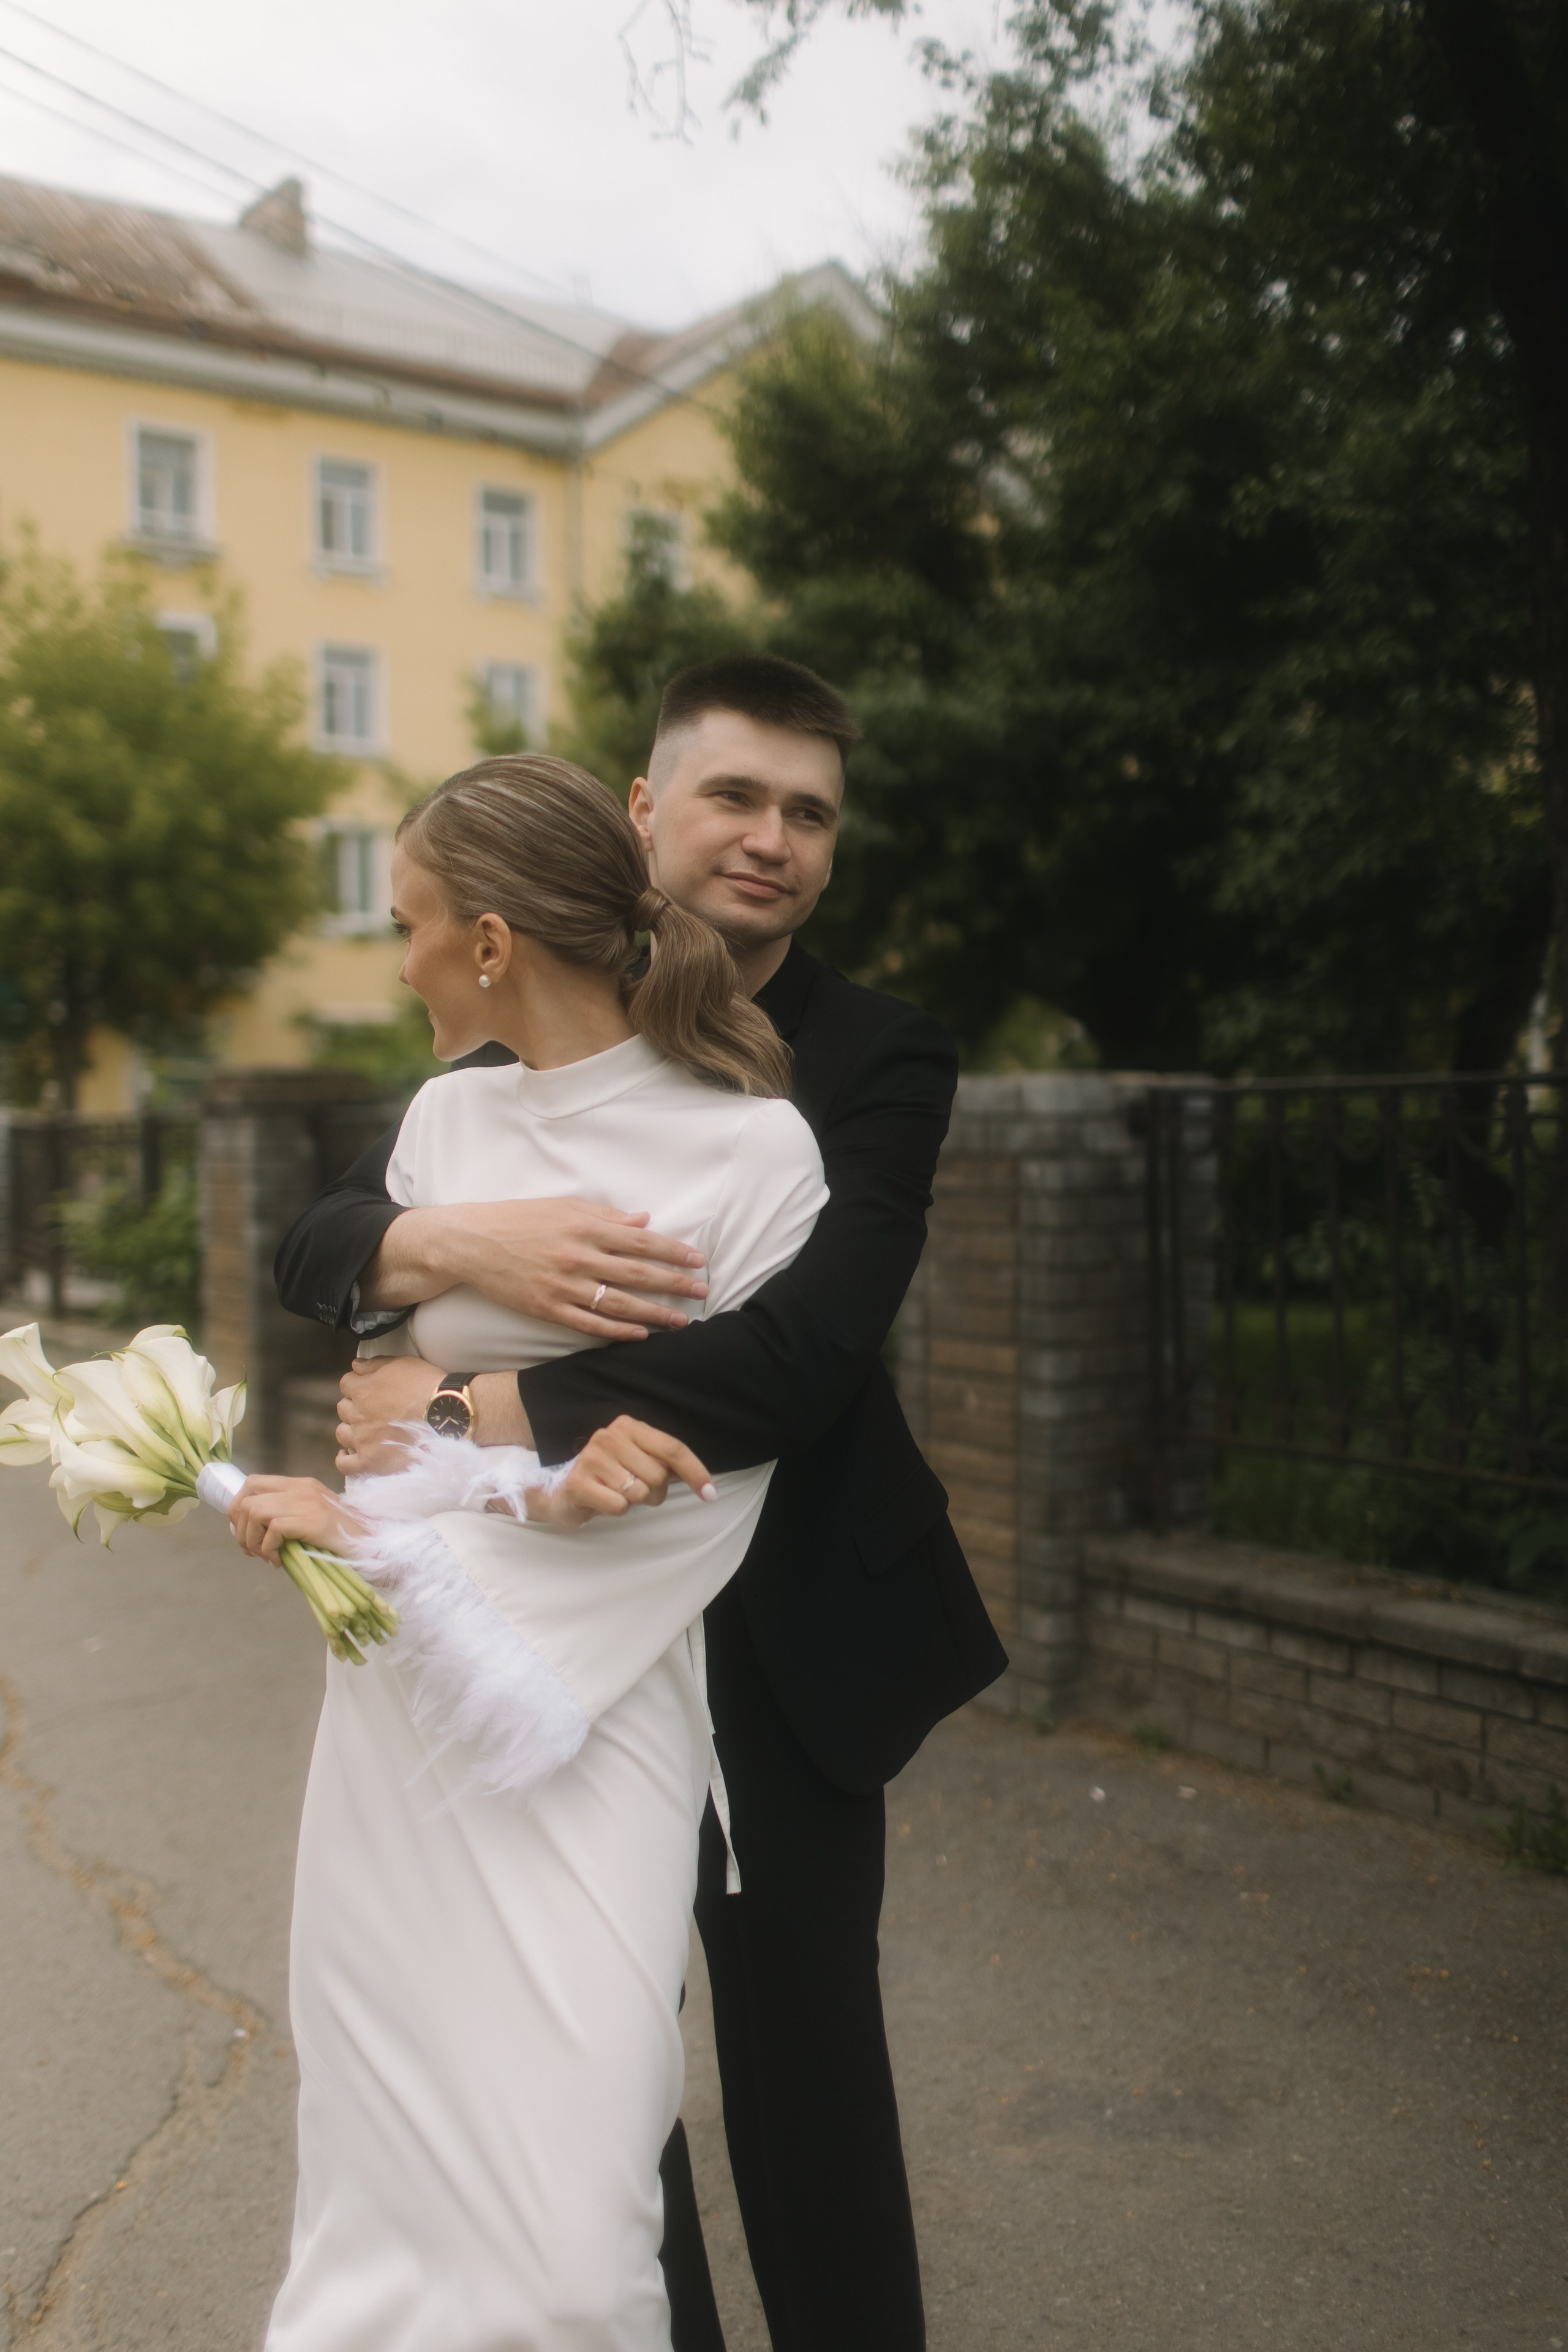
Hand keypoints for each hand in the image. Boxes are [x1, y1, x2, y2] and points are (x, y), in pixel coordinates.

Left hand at [229, 1474, 357, 1563]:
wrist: (375, 1546)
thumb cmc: (343, 1539)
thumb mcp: (312, 1520)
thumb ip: (287, 1517)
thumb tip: (249, 1533)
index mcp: (302, 1485)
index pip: (253, 1482)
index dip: (238, 1507)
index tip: (242, 1532)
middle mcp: (302, 1488)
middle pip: (248, 1497)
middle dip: (240, 1527)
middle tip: (249, 1549)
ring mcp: (307, 1502)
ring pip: (255, 1511)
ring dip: (251, 1540)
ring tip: (265, 1557)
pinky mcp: (312, 1520)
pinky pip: (272, 1530)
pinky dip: (268, 1549)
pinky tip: (279, 1562)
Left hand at [336, 1356, 442, 1475]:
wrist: (446, 1416)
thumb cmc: (427, 1388)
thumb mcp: (403, 1364)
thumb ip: (375, 1363)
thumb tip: (357, 1365)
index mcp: (363, 1390)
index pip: (346, 1384)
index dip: (357, 1384)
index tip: (366, 1387)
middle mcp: (358, 1415)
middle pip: (343, 1408)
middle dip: (354, 1406)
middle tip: (371, 1408)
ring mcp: (362, 1439)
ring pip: (342, 1433)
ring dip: (351, 1429)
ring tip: (365, 1430)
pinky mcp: (370, 1461)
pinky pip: (346, 1464)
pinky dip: (345, 1458)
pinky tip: (350, 1453)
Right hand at [363, 1198, 707, 1341]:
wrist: (470, 1242)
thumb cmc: (518, 1219)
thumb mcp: (563, 1206)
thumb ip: (605, 1216)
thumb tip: (644, 1221)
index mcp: (584, 1226)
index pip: (640, 1241)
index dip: (672, 1251)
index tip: (697, 1260)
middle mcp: (577, 1256)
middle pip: (637, 1273)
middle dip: (674, 1284)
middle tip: (701, 1291)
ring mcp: (562, 1286)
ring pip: (618, 1304)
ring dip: (654, 1314)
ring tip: (680, 1320)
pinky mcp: (547, 1308)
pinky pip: (589, 1325)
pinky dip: (617, 1332)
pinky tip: (640, 1334)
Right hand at [521, 1416, 717, 1529]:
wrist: (564, 1492)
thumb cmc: (610, 1477)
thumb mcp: (639, 1461)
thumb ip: (666, 1464)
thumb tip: (705, 1483)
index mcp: (629, 1427)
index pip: (673, 1448)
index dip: (696, 1472)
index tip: (711, 1494)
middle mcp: (609, 1436)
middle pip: (658, 1475)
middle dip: (654, 1492)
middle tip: (634, 1490)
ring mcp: (592, 1458)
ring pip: (640, 1492)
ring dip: (634, 1502)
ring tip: (616, 1493)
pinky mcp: (578, 1482)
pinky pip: (619, 1506)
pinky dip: (616, 1511)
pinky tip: (602, 1501)